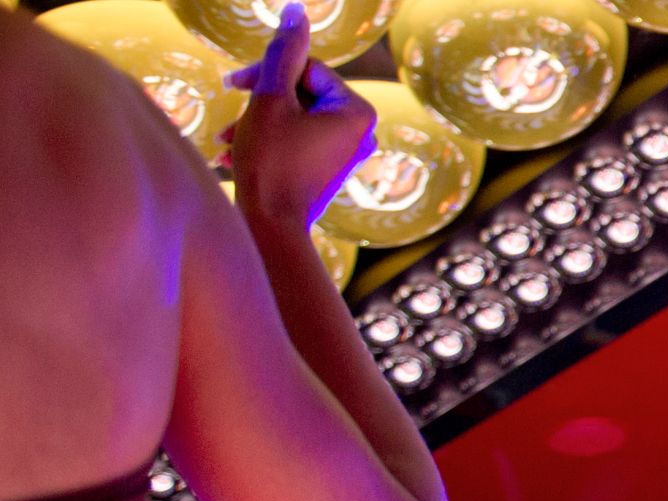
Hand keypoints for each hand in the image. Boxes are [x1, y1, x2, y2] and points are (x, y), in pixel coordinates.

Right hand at [220, 4, 376, 230]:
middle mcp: (361, 132)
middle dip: (258, 101)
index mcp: (358, 111)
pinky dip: (264, 143)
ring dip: (253, 124)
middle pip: (299, 93)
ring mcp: (346, 154)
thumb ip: (283, 52)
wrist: (270, 230)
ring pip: (291, 118)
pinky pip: (294, 142)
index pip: (306, 68)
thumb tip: (297, 11)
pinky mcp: (328, 171)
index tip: (232, 85)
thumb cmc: (270, 162)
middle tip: (227, 112)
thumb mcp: (270, 99)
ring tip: (223, 142)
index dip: (265, 73)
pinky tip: (231, 157)